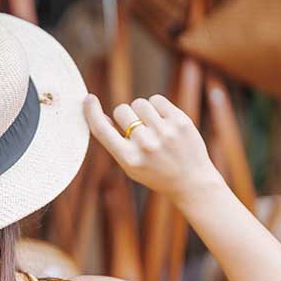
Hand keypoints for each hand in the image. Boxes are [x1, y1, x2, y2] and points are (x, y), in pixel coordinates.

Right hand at [84, 93, 221, 203]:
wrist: (191, 181)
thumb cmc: (155, 172)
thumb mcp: (129, 165)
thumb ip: (114, 143)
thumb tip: (99, 116)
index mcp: (129, 159)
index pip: (102, 130)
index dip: (91, 112)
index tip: (88, 99)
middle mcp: (146, 145)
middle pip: (121, 110)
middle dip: (125, 116)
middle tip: (136, 128)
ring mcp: (165, 132)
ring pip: (139, 103)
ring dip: (141, 111)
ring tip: (151, 126)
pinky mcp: (181, 121)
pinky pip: (157, 99)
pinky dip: (156, 106)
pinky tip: (162, 120)